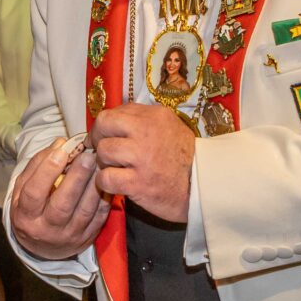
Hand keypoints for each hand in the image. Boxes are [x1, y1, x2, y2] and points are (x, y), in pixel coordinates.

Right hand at [9, 139, 108, 259]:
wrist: (42, 247)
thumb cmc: (32, 209)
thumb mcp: (23, 187)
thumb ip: (38, 164)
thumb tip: (60, 144)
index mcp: (25, 216)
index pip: (33, 193)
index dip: (46, 171)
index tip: (61, 152)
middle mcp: (46, 229)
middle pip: (62, 204)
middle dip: (77, 178)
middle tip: (88, 156)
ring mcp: (68, 236)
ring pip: (85, 211)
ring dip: (94, 185)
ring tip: (99, 164)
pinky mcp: (86, 238)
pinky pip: (99, 217)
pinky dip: (105, 197)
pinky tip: (106, 180)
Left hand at [92, 104, 195, 223]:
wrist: (202, 188)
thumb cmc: (184, 159)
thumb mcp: (170, 127)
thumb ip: (143, 120)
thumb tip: (114, 119)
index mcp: (154, 116)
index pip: (114, 112)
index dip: (104, 126)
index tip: (104, 136)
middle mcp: (147, 132)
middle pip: (103, 126)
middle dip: (98, 139)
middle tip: (103, 151)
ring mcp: (141, 157)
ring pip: (103, 152)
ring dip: (104, 162)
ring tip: (116, 168)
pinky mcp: (137, 183)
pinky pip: (105, 177)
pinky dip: (106, 182)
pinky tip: (117, 183)